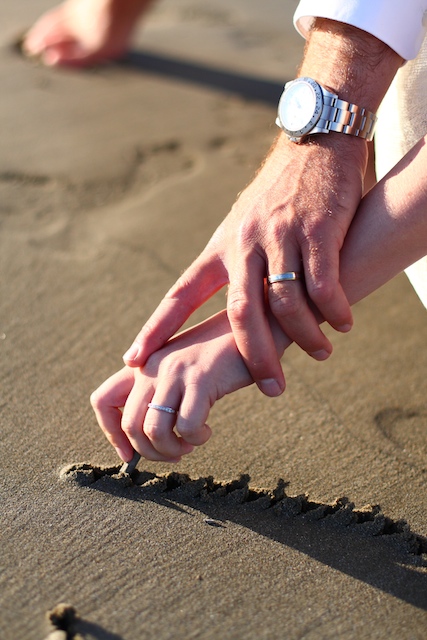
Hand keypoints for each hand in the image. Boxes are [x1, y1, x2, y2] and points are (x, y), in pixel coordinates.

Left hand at [91, 311, 255, 461]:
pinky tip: (205, 431)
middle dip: (147, 452)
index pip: (102, 400)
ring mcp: (175, 370)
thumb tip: (149, 436)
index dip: (111, 433)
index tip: (129, 454)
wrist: (255, 325)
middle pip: (128, 425)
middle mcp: (152, 365)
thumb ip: (161, 389)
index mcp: (143, 362)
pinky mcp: (201, 378)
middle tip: (172, 454)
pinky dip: (195, 439)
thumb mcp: (182, 366)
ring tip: (188, 445)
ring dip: (170, 450)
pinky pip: (186, 426)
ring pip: (152, 430)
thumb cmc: (222, 353)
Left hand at [123, 132, 366, 394]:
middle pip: (239, 313)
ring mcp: (278, 235)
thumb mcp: (243, 223)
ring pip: (284, 302)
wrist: (313, 141)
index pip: (181, 294)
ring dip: (305, 335)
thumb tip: (236, 306)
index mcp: (220, 246)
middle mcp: (243, 243)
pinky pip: (322, 282)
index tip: (133, 360)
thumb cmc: (278, 191)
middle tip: (270, 388)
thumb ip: (236, 262)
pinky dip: (333, 309)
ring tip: (321, 353)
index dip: (156, 329)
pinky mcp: (315, 229)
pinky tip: (342, 323)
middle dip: (254, 356)